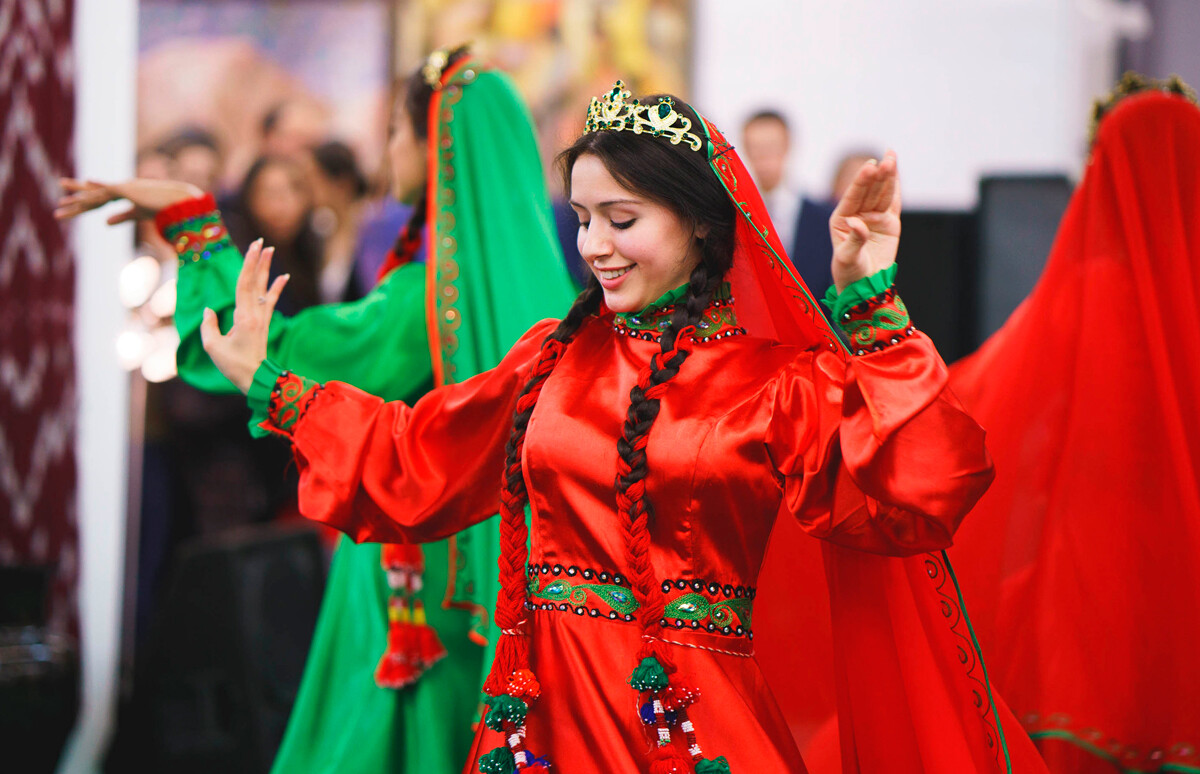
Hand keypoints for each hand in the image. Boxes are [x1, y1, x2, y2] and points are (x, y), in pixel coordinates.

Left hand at [54, 178, 203, 224]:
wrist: (180, 201)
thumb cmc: (166, 208)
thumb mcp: (139, 215)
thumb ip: (122, 217)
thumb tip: (104, 222)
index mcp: (128, 193)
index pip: (104, 196)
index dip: (89, 197)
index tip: (76, 196)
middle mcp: (122, 188)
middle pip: (95, 191)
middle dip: (77, 190)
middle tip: (60, 184)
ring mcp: (122, 188)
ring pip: (94, 196)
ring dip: (76, 202)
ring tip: (60, 205)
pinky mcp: (123, 190)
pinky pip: (101, 197)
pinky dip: (88, 200)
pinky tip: (75, 201)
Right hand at [198, 239, 288, 393]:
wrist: (255, 379)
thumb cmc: (232, 366)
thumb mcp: (213, 347)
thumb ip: (209, 326)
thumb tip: (209, 311)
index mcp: (243, 317)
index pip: (245, 284)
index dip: (249, 264)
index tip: (253, 247)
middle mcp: (254, 314)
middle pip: (255, 282)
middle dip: (258, 260)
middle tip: (261, 241)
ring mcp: (261, 318)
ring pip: (264, 288)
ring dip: (267, 269)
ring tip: (271, 251)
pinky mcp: (263, 324)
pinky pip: (270, 301)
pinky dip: (277, 288)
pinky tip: (284, 277)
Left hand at [829, 151, 900, 292]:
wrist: (865, 287)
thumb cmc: (850, 274)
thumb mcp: (847, 259)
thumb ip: (853, 240)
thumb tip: (857, 222)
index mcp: (841, 219)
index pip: (853, 196)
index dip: (861, 181)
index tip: (869, 165)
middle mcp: (856, 214)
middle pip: (869, 191)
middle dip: (877, 174)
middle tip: (886, 158)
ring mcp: (873, 217)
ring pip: (882, 193)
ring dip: (887, 176)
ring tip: (892, 157)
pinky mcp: (888, 222)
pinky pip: (893, 202)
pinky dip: (895, 187)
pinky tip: (896, 170)